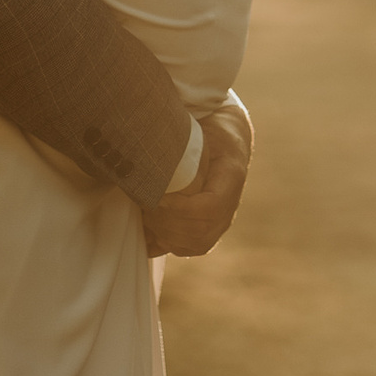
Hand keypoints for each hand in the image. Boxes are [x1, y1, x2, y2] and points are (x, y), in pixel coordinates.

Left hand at [142, 102, 252, 258]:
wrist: (227, 141)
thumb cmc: (208, 131)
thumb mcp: (199, 128)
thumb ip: (180, 140)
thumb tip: (150, 152)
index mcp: (231, 175)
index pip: (209, 208)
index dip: (179, 209)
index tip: (156, 198)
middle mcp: (230, 205)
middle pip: (200, 233)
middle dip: (166, 223)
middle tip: (143, 204)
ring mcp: (221, 221)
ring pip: (195, 244)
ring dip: (164, 234)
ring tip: (144, 213)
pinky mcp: (208, 229)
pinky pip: (189, 248)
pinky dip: (165, 242)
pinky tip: (147, 229)